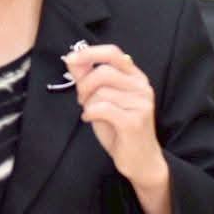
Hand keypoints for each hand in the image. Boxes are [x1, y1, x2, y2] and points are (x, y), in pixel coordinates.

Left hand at [64, 44, 165, 188]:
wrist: (140, 160)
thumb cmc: (120, 129)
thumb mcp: (102, 99)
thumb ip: (89, 78)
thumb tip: (72, 58)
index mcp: (136, 77)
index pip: (113, 53)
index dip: (90, 53)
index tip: (70, 58)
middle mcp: (142, 86)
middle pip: (103, 72)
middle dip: (84, 85)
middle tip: (82, 100)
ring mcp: (141, 103)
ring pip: (101, 92)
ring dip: (88, 103)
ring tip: (91, 113)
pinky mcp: (134, 121)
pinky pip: (102, 108)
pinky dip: (90, 113)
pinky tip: (90, 119)